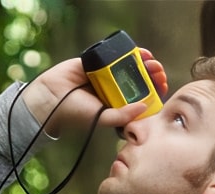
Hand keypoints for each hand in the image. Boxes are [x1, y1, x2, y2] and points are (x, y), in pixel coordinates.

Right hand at [22, 50, 167, 134]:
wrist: (52, 96)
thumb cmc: (75, 112)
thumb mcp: (103, 118)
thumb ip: (123, 116)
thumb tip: (144, 107)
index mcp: (117, 105)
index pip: (140, 99)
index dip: (153, 94)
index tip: (162, 89)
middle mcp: (114, 90)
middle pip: (139, 81)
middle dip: (152, 77)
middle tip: (159, 75)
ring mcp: (107, 75)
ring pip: (131, 67)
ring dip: (145, 65)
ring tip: (152, 65)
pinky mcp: (98, 62)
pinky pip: (117, 55)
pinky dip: (131, 53)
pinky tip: (142, 54)